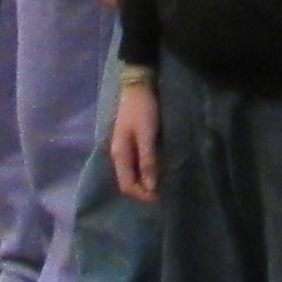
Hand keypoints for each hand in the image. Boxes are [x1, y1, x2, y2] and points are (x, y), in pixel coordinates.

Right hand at [111, 76, 160, 201]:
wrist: (138, 84)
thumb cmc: (142, 109)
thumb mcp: (147, 135)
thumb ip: (147, 161)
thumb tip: (150, 187)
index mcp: (119, 155)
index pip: (126, 185)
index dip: (141, 195)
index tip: (160, 197)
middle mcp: (118, 155)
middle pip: (127, 181)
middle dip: (143, 190)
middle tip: (163, 192)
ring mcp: (123, 148)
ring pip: (132, 173)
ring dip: (145, 181)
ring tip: (162, 182)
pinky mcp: (130, 142)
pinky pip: (136, 163)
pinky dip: (146, 170)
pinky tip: (157, 168)